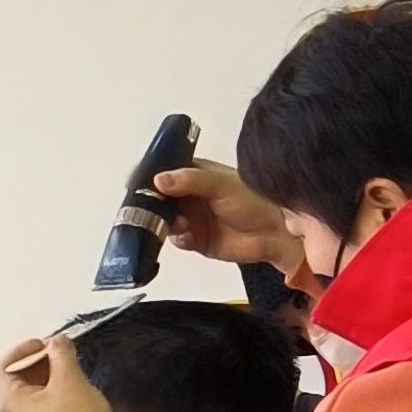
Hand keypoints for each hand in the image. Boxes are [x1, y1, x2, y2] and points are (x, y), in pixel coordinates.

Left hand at [0, 333, 121, 411]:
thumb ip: (61, 354)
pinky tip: (61, 409)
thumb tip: (58, 341)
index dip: (24, 351)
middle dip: (37, 368)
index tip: (46, 345)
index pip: (5, 366)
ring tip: (68, 382)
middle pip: (16, 385)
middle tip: (60, 360)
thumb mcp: (71, 378)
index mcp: (10, 401)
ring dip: (43, 389)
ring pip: (27, 405)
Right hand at [149, 160, 305, 275]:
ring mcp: (191, 218)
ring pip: (163, 220)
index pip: (160, 172)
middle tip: (151, 207)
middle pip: (157, 199)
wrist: (277, 233)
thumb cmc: (256, 200)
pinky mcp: (196, 239)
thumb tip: (159, 180)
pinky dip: (178, 238)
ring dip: (164, 222)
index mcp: (192, 175)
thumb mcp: (220, 184)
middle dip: (151, 204)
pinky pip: (177, 239)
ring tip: (176, 222)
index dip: (146, 177)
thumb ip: (189, 180)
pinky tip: (188, 234)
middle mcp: (188, 196)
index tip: (134, 183)